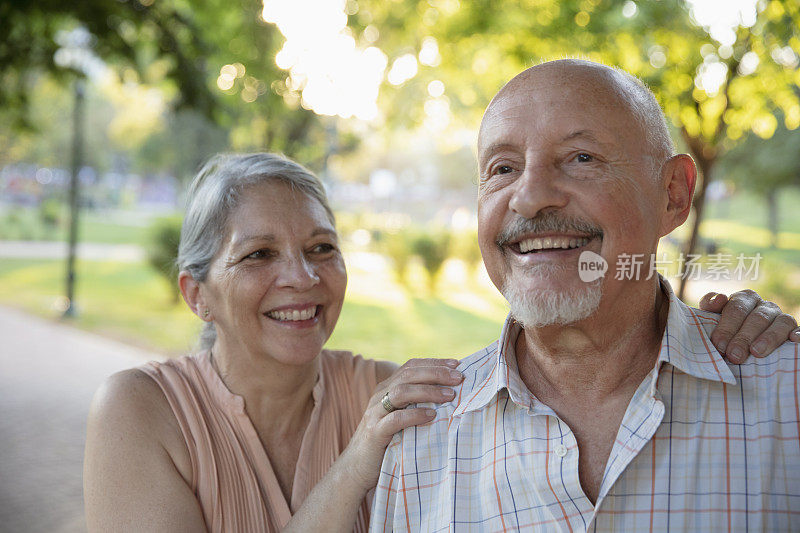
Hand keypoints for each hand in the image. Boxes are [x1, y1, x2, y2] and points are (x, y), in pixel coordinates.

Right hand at [341, 358, 462, 489]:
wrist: (357, 468)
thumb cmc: (387, 442)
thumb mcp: (402, 417)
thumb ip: (417, 404)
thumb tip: (451, 395)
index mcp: (387, 388)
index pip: (411, 366)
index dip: (434, 363)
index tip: (457, 365)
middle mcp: (380, 395)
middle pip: (408, 374)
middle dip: (436, 373)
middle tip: (458, 378)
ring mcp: (375, 412)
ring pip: (402, 392)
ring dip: (428, 391)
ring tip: (450, 396)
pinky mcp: (375, 432)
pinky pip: (396, 419)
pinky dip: (415, 415)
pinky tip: (432, 417)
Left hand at [699, 290, 799, 363]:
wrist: (743, 342)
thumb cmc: (727, 330)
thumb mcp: (714, 317)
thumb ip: (710, 306)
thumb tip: (719, 299)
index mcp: (744, 299)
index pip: (736, 308)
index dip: (727, 326)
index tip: (719, 345)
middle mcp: (764, 306)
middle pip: (756, 318)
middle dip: (743, 337)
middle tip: (734, 355)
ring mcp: (781, 317)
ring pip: (780, 323)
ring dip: (769, 338)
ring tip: (756, 352)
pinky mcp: (794, 330)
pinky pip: (799, 329)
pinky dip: (798, 334)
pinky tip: (793, 340)